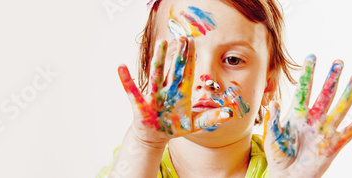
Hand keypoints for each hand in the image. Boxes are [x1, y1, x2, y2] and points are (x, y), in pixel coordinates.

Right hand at [118, 37, 243, 144]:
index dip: (190, 58)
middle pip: (173, 69)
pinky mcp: (141, 105)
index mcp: (180, 93)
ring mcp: (153, 96)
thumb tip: (230, 114)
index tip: (192, 41)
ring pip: (156, 75)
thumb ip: (211, 118)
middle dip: (178, 54)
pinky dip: (126, 80)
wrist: (155, 137)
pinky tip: (121, 67)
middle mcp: (167, 90)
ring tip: (160, 43)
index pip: (187, 72)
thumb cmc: (174, 127)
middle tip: (182, 37)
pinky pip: (132, 91)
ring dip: (158, 60)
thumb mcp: (195, 124)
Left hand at [263, 55, 351, 177]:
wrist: (288, 176)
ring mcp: (325, 130)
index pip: (303, 89)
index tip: (312, 57)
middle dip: (331, 77)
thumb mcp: (272, 137)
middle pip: (325, 94)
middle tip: (338, 61)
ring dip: (348, 92)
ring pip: (340, 107)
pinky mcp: (334, 144)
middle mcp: (313, 119)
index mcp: (296, 115)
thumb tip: (273, 103)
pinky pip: (351, 130)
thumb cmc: (278, 156)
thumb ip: (273, 120)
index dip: (307, 74)